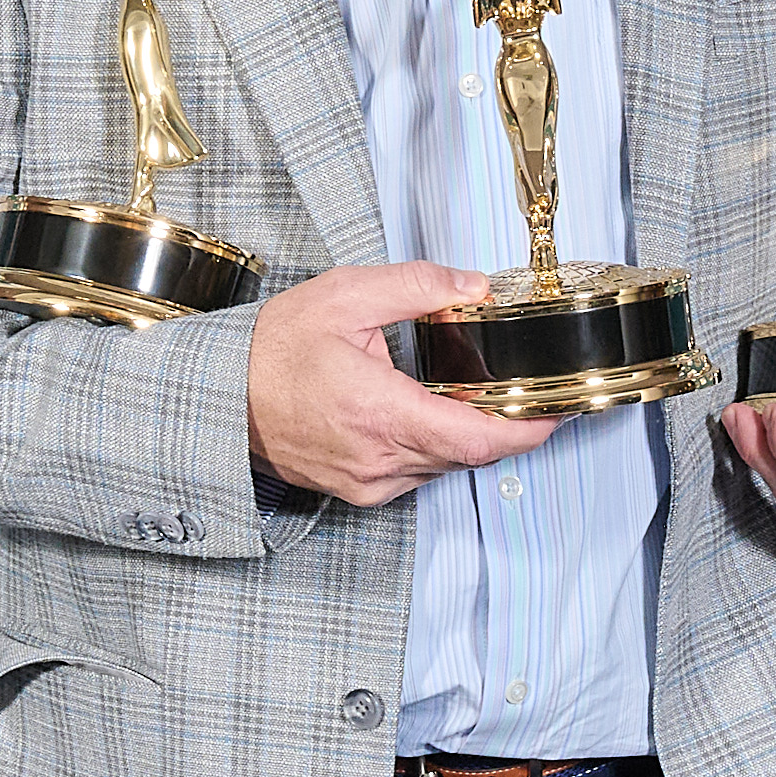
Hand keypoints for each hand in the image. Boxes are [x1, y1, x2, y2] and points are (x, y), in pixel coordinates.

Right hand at [248, 262, 559, 507]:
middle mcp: (378, 459)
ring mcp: (368, 481)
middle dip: (501, 426)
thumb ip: (417, 286)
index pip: (479, 440)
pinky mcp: (358, 490)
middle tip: (520, 394)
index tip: (554, 415)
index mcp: (381, 413)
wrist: (221, 395)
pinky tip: (424, 414)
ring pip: (443, 466)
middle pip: (468, 454)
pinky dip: (430, 446)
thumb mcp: (345, 296)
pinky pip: (415, 474)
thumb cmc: (270, 351)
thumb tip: (472, 286)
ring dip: (463, 436)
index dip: (527, 432)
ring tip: (472, 398)